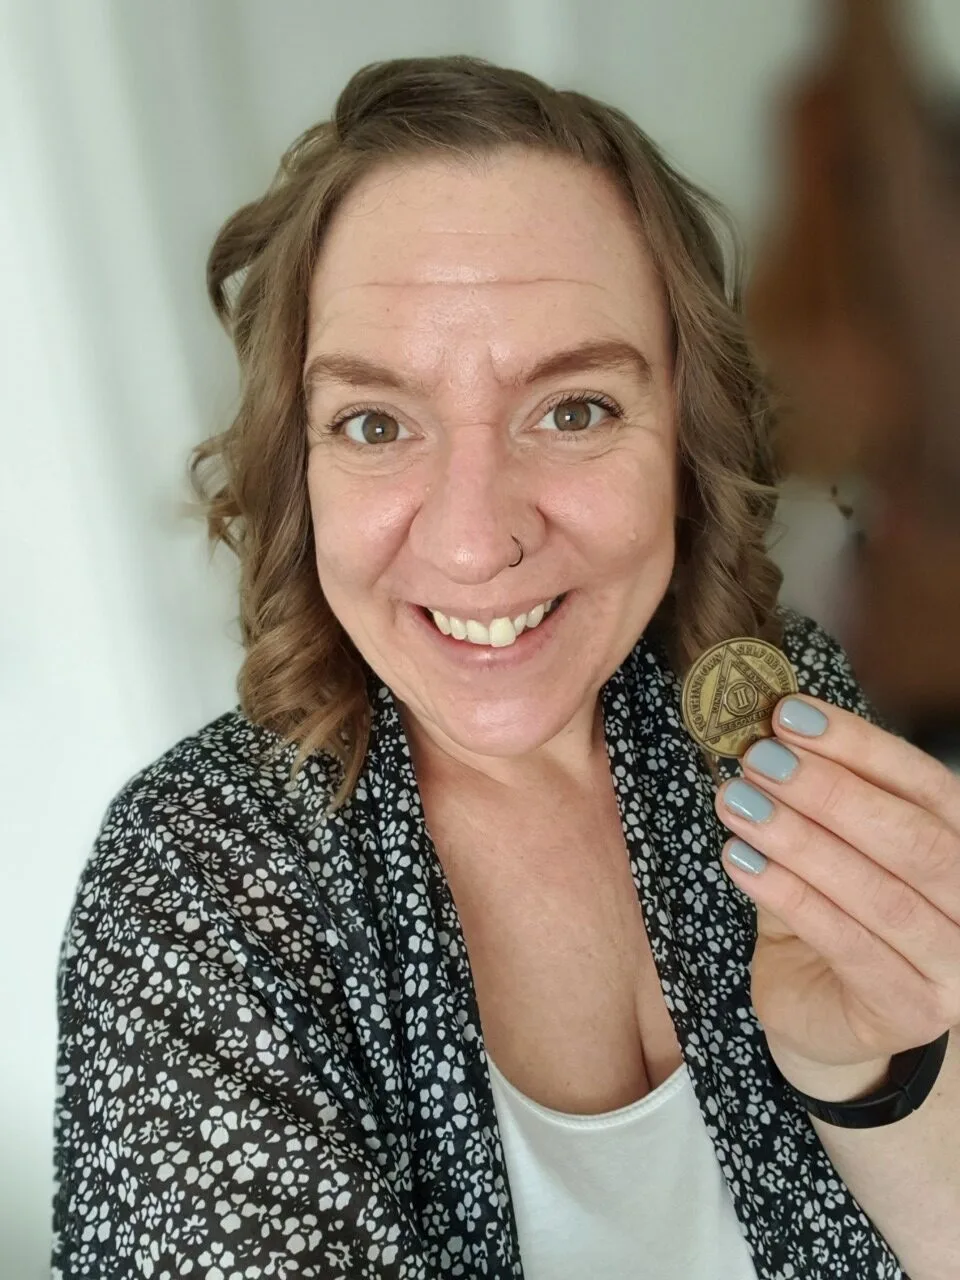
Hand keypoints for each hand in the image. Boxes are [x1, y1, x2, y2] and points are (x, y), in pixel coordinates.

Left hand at [715, 696, 959, 1098]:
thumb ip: (817, 799)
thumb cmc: (827, 914)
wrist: (821, 1014)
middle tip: (760, 758)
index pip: (928, 786)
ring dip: (800, 840)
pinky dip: (789, 896)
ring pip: (880, 893)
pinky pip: (846, 942)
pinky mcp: (908, 1010)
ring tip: (737, 803)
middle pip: (913, 838)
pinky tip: (739, 861)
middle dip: (830, 791)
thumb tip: (768, 735)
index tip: (790, 715)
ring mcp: (951, 967)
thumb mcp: (827, 847)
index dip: (862, 746)